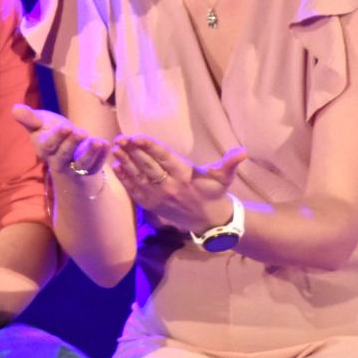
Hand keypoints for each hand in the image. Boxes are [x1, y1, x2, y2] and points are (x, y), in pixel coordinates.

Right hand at [12, 103, 111, 177]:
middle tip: (81, 131)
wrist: (64, 153)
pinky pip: (95, 167)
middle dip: (73, 144)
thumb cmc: (50, 133)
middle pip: (64, 155)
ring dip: (91, 154)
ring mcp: (74, 167)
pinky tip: (107, 145)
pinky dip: (102, 158)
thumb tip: (14, 108)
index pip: (48, 145)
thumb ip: (29, 118)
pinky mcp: (88, 170)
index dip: (57, 137)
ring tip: (99, 141)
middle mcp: (57, 161)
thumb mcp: (39, 124)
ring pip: (81, 164)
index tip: (65, 126)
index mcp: (44, 149)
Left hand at [112, 135, 246, 231]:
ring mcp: (159, 197)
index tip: (135, 137)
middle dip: (132, 152)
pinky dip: (125, 179)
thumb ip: (230, 162)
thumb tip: (243, 151)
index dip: (149, 146)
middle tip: (119, 138)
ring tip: (114, 149)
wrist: (210, 221)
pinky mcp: (152, 206)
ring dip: (125, 162)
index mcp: (185, 175)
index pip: (163, 157)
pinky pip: (136, 191)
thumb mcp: (224, 176)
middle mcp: (170, 186)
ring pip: (139, 177)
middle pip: (147, 166)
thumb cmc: (215, 192)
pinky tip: (116, 167)